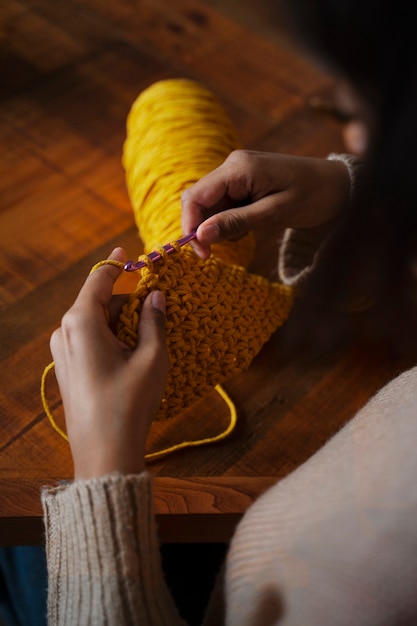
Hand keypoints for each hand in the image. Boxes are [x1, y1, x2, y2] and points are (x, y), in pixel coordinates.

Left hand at [50, 248, 168, 479]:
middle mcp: (65, 332)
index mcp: (81, 322)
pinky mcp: (66, 369)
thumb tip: (156, 296)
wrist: (104, 453)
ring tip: (148, 332)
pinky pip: (88, 340)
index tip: (126, 252)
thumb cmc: (129, 402)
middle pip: (97, 302)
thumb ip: (153, 321)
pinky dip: (110, 336)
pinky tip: (131, 350)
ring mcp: (62, 352)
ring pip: (94, 322)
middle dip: (125, 300)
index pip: (98, 281)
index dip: (115, 265)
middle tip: (154, 302)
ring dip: (119, 321)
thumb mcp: (150, 358)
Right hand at [181, 149, 350, 258]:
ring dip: (218, 226)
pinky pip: (224, 205)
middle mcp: (233, 166)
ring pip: (210, 205)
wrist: (340, 186)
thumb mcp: (275, 214)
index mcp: (239, 168)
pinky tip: (252, 225)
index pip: (196, 196)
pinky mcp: (243, 182)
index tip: (201, 253)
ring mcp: (237, 173)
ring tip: (248, 233)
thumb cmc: (313, 197)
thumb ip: (236, 223)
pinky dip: (230, 221)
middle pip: (198, 200)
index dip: (190, 225)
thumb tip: (200, 236)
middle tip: (214, 254)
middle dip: (202, 228)